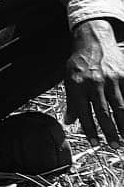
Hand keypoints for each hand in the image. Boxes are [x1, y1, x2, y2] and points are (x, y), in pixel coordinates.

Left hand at [64, 19, 123, 142]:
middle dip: (109, 131)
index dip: (89, 129)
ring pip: (120, 106)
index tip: (95, 143)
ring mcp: (111, 79)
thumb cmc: (79, 64)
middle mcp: (94, 82)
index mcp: (77, 84)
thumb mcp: (69, 79)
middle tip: (114, 146)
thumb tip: (68, 122)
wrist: (93, 41)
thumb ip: (71, 101)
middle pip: (103, 111)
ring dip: (123, 125)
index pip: (83, 111)